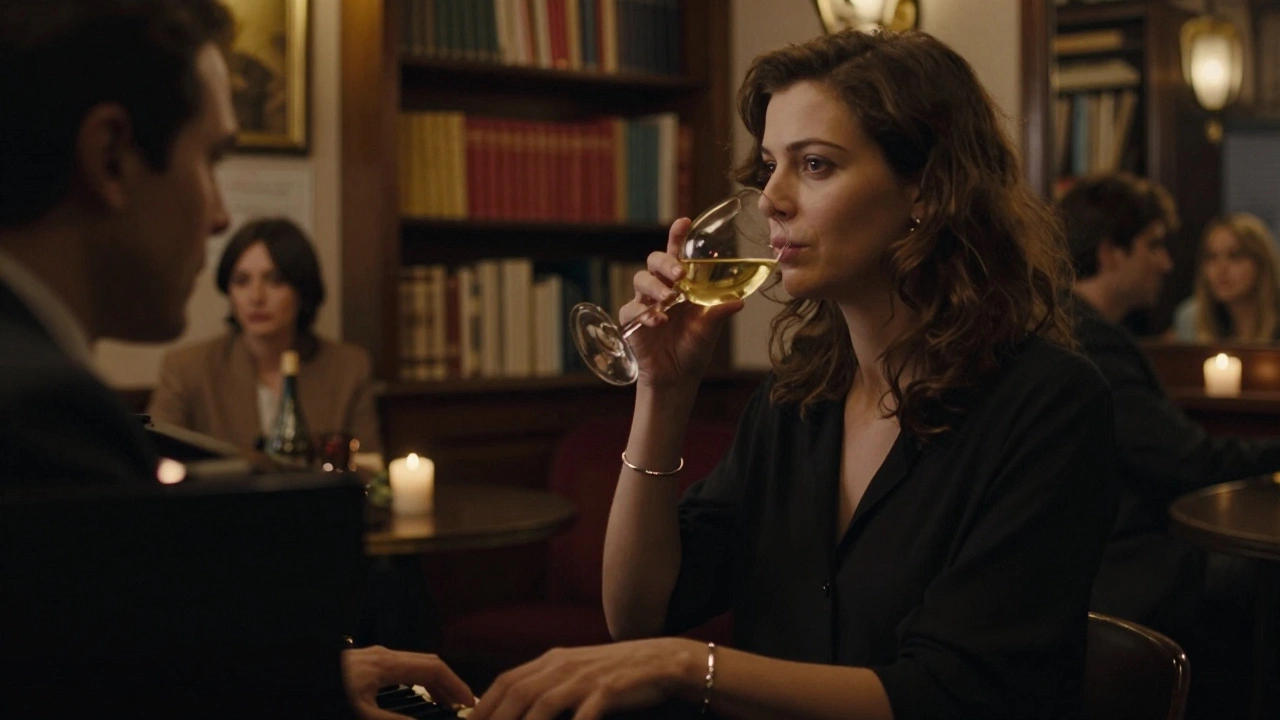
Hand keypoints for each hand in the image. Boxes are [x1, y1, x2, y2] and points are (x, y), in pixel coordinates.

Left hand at [342, 645, 473, 719]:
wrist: (296, 681)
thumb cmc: (329, 694)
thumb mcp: (364, 713)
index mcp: (387, 664)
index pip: (434, 667)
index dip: (456, 684)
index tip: (469, 702)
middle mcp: (382, 656)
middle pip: (426, 664)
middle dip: (446, 685)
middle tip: (459, 707)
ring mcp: (371, 658)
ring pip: (411, 666)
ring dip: (430, 684)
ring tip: (441, 706)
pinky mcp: (362, 666)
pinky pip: (397, 670)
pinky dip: (413, 682)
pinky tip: (411, 699)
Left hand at [469, 638, 703, 719]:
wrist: (661, 660)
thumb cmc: (617, 672)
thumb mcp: (577, 673)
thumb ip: (548, 685)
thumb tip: (517, 707)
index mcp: (553, 660)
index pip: (507, 681)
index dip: (484, 704)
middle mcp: (564, 665)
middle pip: (518, 693)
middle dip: (495, 718)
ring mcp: (585, 677)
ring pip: (542, 703)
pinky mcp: (608, 690)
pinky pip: (582, 715)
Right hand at [622, 218, 744, 389]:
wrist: (678, 376)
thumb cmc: (694, 347)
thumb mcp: (710, 329)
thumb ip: (719, 312)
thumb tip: (738, 301)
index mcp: (681, 284)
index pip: (677, 254)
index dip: (677, 236)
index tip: (684, 221)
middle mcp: (661, 288)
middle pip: (654, 261)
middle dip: (665, 262)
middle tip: (679, 273)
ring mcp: (645, 303)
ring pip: (640, 280)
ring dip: (655, 286)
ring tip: (669, 298)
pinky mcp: (632, 321)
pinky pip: (631, 309)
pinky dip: (645, 313)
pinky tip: (659, 321)